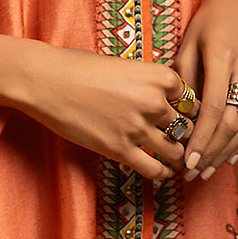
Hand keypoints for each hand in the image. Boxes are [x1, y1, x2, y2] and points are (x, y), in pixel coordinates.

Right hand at [22, 48, 196, 181]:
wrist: (46, 80)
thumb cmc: (78, 67)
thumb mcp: (122, 65)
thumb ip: (146, 81)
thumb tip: (162, 96)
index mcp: (158, 76)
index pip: (191, 98)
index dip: (187, 108)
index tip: (184, 115)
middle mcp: (154, 101)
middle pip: (186, 125)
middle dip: (184, 134)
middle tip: (181, 140)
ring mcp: (137, 127)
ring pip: (175, 150)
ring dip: (176, 155)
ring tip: (174, 158)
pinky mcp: (120, 149)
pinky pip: (154, 169)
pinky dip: (161, 173)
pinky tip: (160, 171)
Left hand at [174, 0, 237, 178]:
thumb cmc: (208, 21)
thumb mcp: (188, 42)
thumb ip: (183, 76)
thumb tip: (175, 113)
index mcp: (225, 58)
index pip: (214, 109)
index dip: (201, 138)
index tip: (186, 159)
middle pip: (233, 123)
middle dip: (212, 152)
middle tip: (193, 171)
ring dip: (228, 152)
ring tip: (207, 169)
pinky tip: (229, 155)